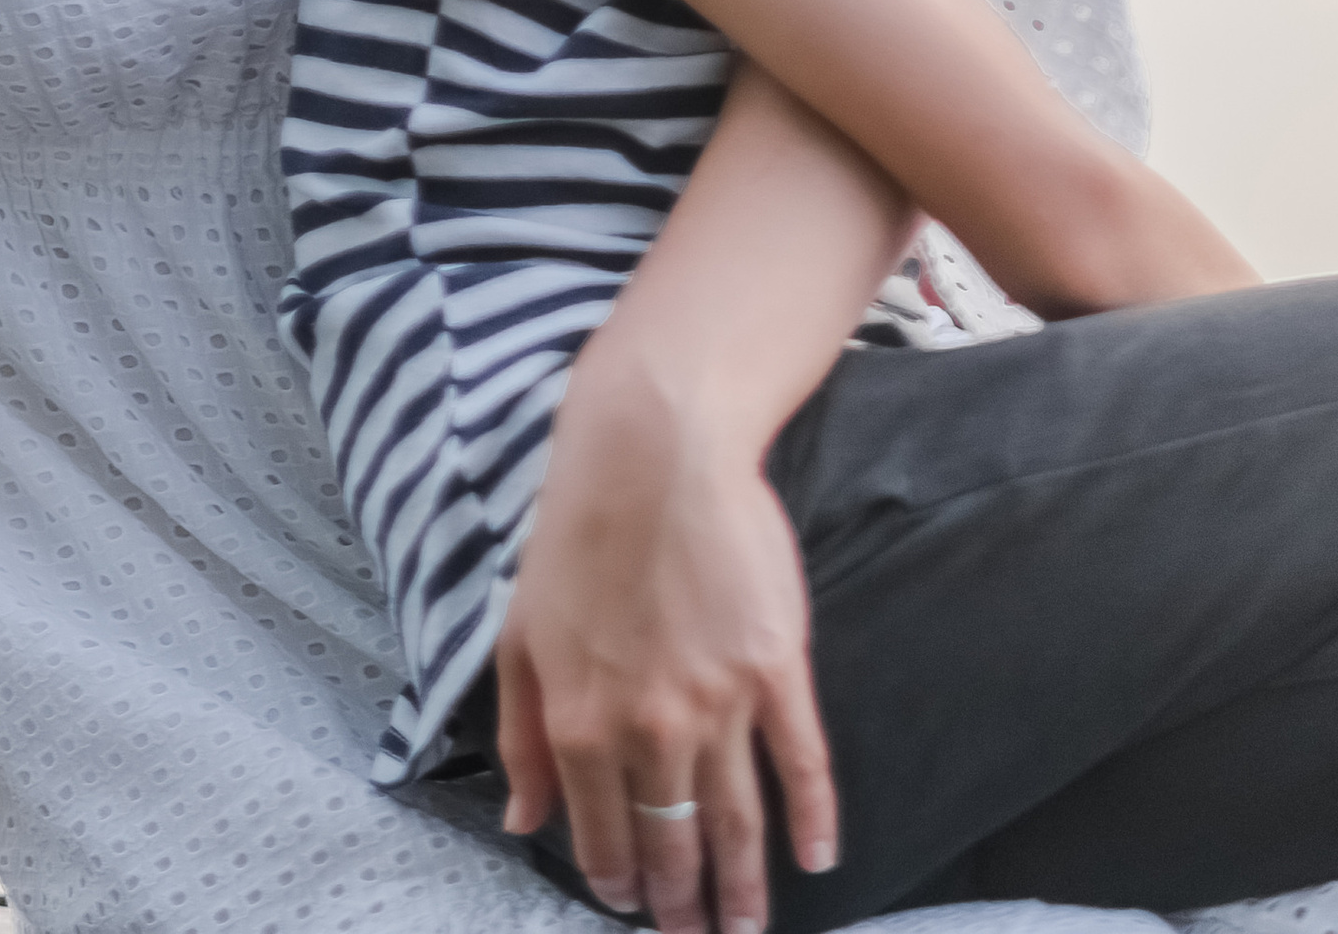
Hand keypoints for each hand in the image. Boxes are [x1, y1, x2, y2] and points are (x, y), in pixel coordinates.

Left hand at [494, 363, 836, 933]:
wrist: (654, 452)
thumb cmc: (578, 533)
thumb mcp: (519, 637)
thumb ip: (519, 738)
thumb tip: (522, 821)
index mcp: (580, 725)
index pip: (603, 836)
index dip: (619, 880)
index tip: (633, 903)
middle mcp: (649, 730)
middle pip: (674, 841)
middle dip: (683, 901)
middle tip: (695, 933)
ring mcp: (718, 703)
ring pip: (735, 819)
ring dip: (742, 884)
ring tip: (746, 925)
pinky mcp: (776, 667)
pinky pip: (800, 760)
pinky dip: (812, 816)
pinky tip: (817, 855)